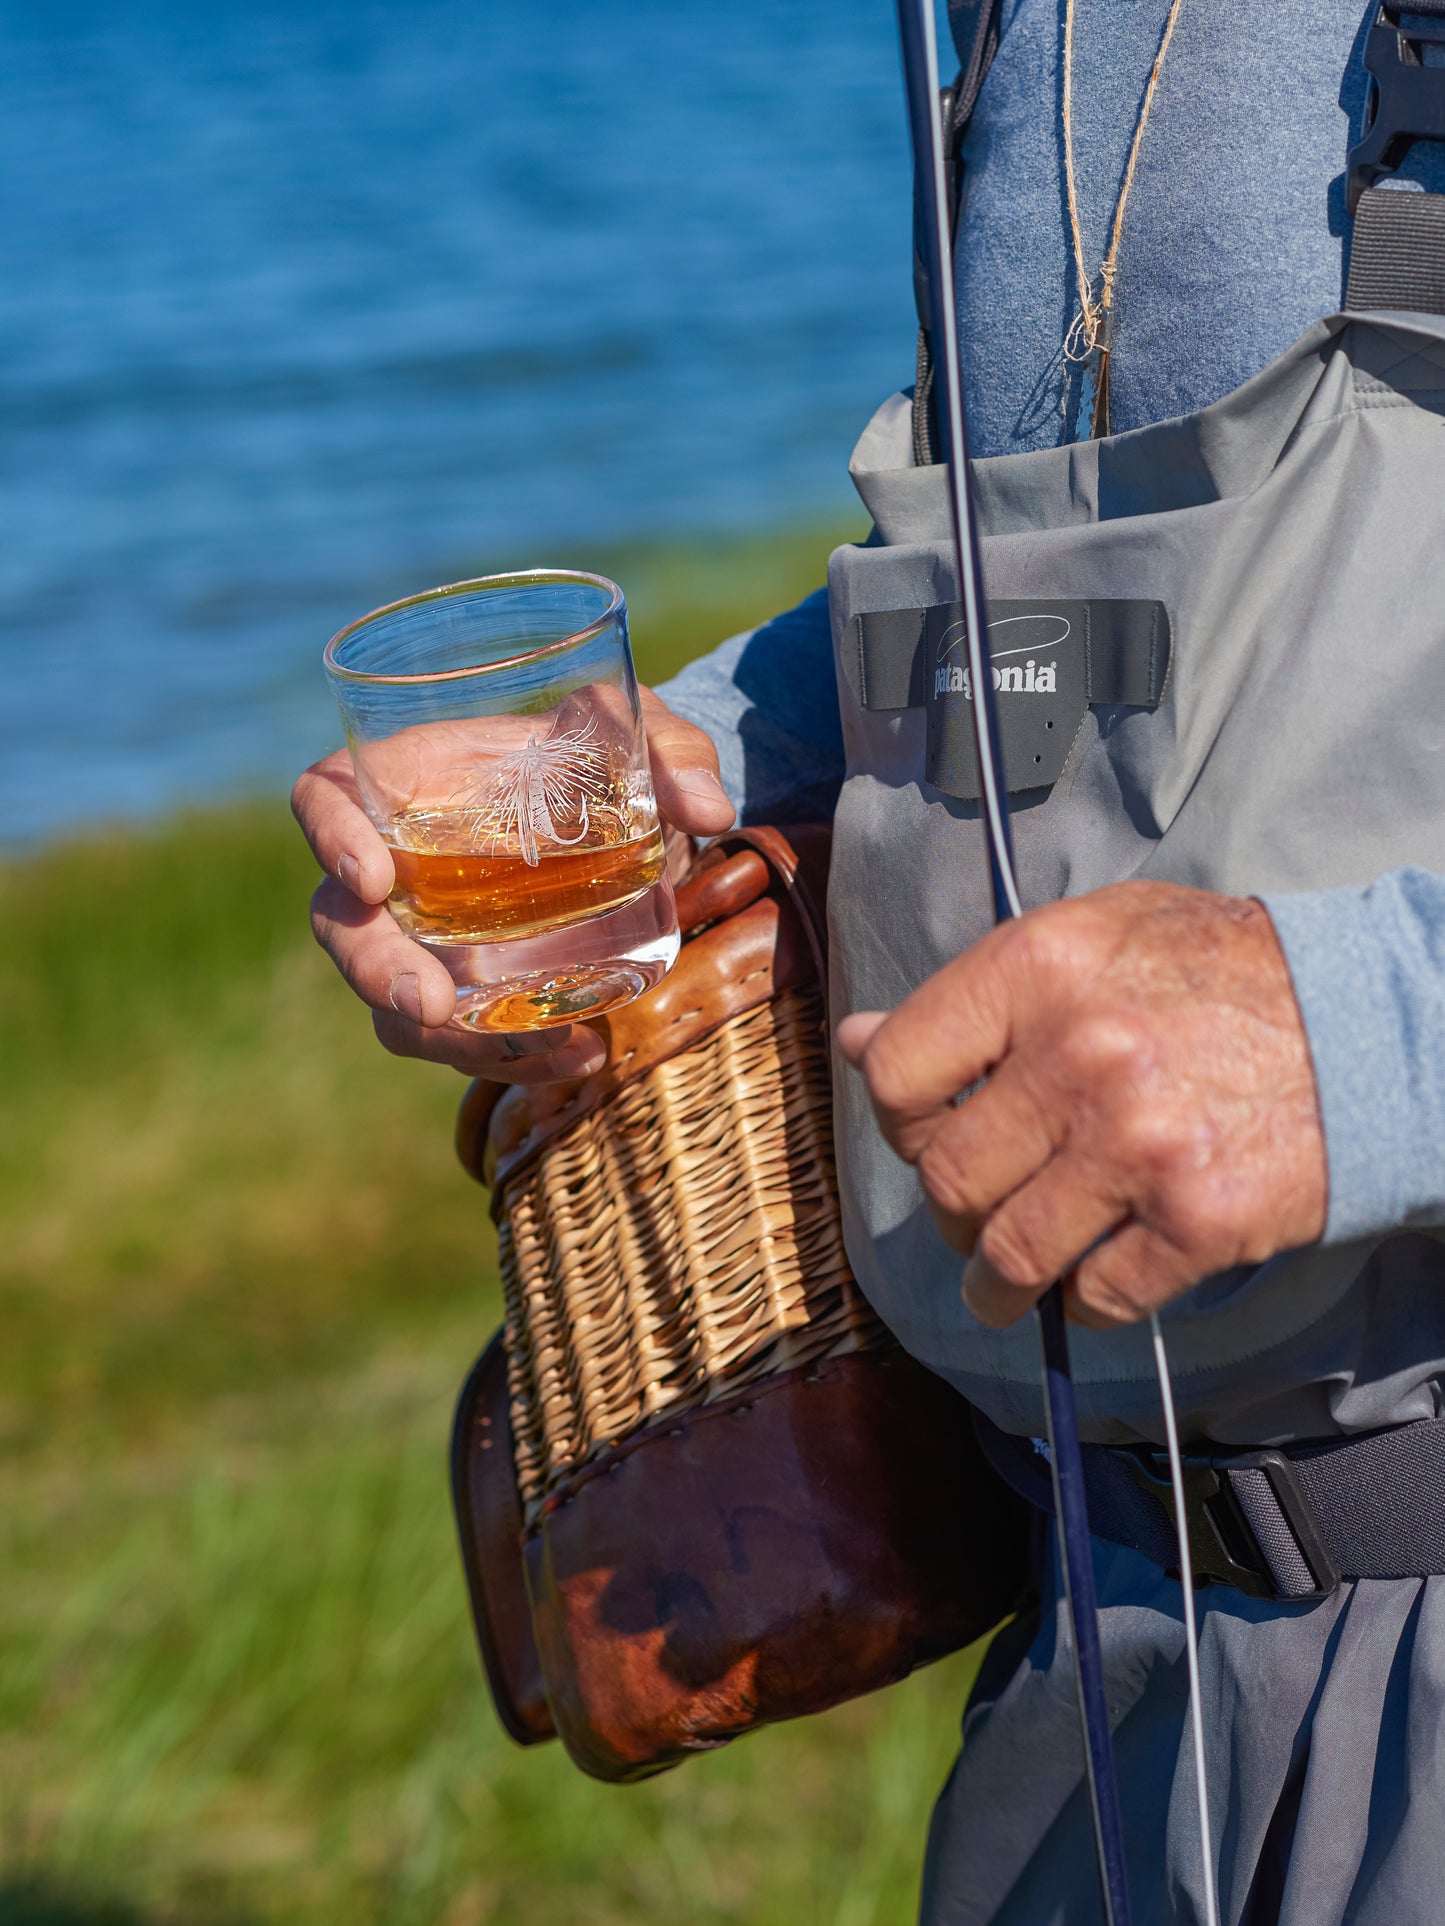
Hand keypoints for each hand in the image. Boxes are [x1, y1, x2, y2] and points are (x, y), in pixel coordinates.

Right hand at [292, 687, 733, 1079]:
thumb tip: (710, 808)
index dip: (329, 837)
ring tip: (545, 1046)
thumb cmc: (602, 755)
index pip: (323, 798)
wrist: (628, 819)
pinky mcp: (468, 989)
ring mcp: (425, 937)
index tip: (371, 881)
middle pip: (340, 925)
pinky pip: (461, 1039)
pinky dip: (514, 1056)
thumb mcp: (641, 733)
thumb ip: (674, 751)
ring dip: (451, 1041)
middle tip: (430, 1008)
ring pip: (391, 1004)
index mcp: (408, 780)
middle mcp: (397, 863)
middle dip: (375, 972)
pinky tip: (582, 1054)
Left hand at [836, 883, 1327, 1329]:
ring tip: (1001, 1283)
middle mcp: (1080, 1054)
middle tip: (973, 1213)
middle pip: (946, 1177)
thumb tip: (859, 1041)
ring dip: (994, 1282)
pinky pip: (1096, 1296)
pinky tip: (1096, 1277)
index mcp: (1039, 969)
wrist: (1368, 1020)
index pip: (899, 1074)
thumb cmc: (1217, 973)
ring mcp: (1138, 1144)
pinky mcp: (1197, 1219)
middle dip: (950, 1210)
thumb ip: (973, 993)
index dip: (900, 1120)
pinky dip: (1084, 1301)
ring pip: (1008, 1252)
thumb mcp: (1089, 939)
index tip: (924, 1136)